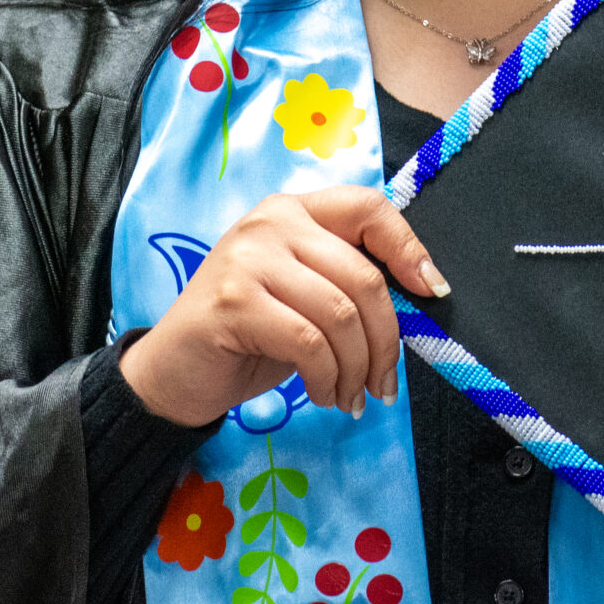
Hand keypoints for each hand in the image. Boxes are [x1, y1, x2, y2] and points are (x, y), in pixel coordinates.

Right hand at [118, 186, 449, 427]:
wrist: (172, 372)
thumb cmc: (247, 336)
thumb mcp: (304, 298)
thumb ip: (346, 284)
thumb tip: (420, 299)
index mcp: (294, 211)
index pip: (368, 207)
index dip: (409, 248)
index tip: (432, 293)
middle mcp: (271, 222)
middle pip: (363, 276)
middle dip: (387, 341)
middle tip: (385, 384)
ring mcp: (248, 258)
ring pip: (340, 314)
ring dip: (356, 368)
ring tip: (349, 396)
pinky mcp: (233, 302)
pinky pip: (309, 343)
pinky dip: (327, 378)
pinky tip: (322, 394)